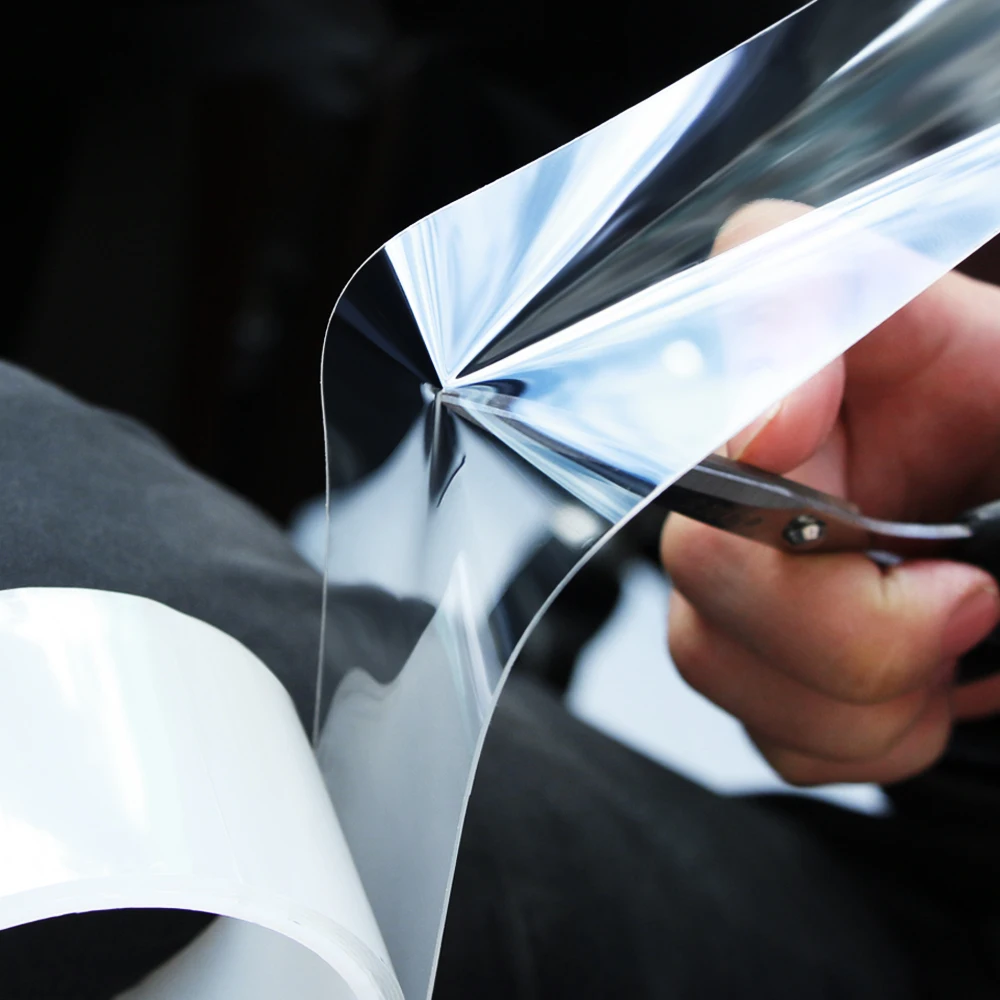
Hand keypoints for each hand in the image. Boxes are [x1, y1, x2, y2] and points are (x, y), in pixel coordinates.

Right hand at [660, 201, 999, 786]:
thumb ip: (950, 344)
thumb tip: (773, 418)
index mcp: (877, 345)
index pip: (764, 269)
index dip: (759, 347)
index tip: (797, 426)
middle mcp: (784, 443)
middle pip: (700, 523)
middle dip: (835, 613)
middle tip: (961, 604)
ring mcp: (757, 557)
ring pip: (707, 641)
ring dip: (854, 691)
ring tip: (952, 655)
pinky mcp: (765, 654)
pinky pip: (764, 726)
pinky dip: (856, 737)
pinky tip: (920, 696)